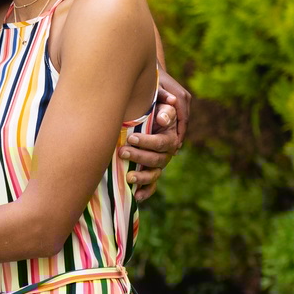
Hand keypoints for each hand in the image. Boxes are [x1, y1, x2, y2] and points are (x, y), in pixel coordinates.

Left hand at [120, 69, 189, 198]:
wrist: (142, 101)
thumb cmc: (149, 98)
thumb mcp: (156, 96)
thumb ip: (162, 105)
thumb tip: (164, 118)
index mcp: (172, 133)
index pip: (164, 142)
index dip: (149, 142)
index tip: (131, 137)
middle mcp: (168, 149)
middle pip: (158, 158)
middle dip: (140, 156)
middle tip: (122, 151)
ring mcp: (159, 160)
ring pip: (155, 173)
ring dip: (142, 176)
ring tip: (128, 176)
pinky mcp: (151, 168)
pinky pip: (152, 184)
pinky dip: (145, 190)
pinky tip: (136, 196)